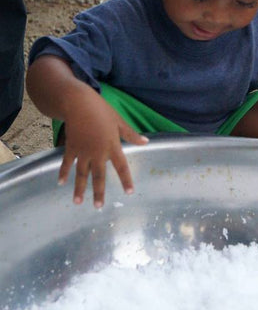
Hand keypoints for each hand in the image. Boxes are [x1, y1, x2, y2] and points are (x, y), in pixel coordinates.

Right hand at [58, 91, 147, 207]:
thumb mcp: (119, 121)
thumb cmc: (101, 110)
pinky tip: (61, 183)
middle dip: (98, 192)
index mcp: (112, 146)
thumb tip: (146, 142)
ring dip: (79, 188)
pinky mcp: (71, 148)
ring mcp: (83, 151)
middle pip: (98, 176)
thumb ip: (131, 135)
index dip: (126, 180)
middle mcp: (98, 152)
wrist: (78, 103)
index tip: (129, 192)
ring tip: (77, 202)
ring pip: (81, 174)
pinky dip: (64, 173)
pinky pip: (67, 163)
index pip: (122, 166)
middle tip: (98, 207)